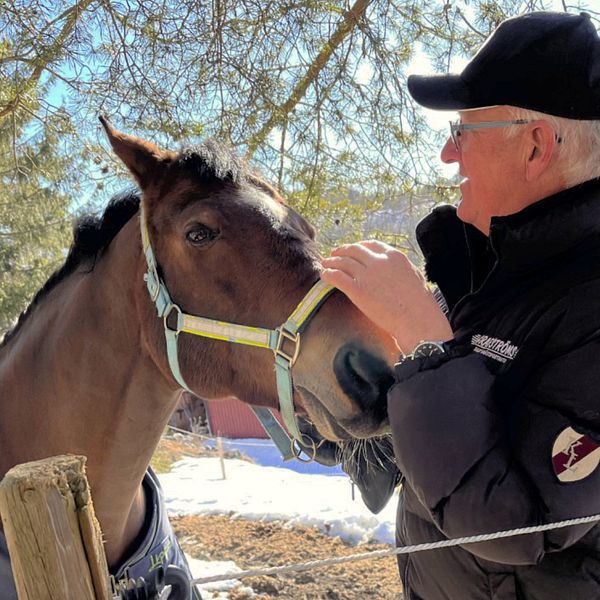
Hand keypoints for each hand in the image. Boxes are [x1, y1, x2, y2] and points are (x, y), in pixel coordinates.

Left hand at [321, 240, 452, 352]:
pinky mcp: (357, 290)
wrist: (417, 320)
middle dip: (342, 251)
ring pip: (342, 262)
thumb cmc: (420, 304)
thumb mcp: (415, 276)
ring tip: (325, 264)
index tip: (352, 250)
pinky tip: (324, 275)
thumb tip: (394, 270)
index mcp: (394, 256)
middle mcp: (379, 261)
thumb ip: (401, 269)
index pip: (371, 245)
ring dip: (331, 262)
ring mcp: (367, 274)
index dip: (359, 246)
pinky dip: (328, 274)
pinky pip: (337, 276)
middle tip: (334, 254)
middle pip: (354, 250)